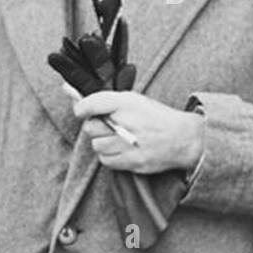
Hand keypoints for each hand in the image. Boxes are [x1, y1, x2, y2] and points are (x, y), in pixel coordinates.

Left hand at [72, 90, 203, 173]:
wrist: (184, 139)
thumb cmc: (155, 117)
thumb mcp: (133, 100)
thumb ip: (104, 100)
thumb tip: (68, 91)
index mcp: (128, 103)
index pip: (91, 104)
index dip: (81, 108)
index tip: (81, 111)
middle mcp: (127, 122)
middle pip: (90, 128)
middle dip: (96, 127)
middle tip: (109, 126)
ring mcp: (130, 144)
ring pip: (96, 146)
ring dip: (104, 143)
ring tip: (118, 139)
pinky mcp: (132, 161)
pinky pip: (106, 161)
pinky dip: (110, 156)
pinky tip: (123, 150)